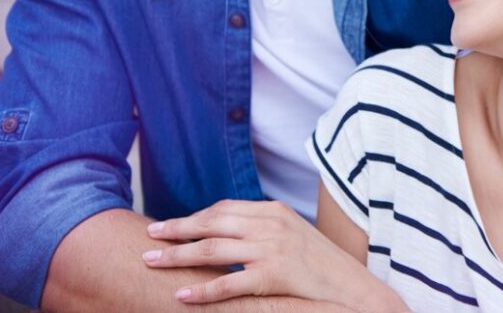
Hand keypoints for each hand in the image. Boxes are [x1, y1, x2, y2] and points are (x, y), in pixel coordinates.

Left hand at [141, 200, 404, 309]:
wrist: (353, 288)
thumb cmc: (322, 266)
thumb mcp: (294, 236)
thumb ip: (264, 229)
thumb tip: (229, 233)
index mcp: (275, 211)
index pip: (224, 209)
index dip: (194, 217)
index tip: (170, 226)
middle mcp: (272, 224)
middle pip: (212, 223)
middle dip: (177, 230)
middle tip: (149, 237)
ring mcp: (273, 249)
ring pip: (213, 249)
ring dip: (178, 256)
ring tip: (151, 262)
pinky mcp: (274, 276)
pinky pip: (229, 282)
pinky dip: (203, 289)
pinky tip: (182, 294)